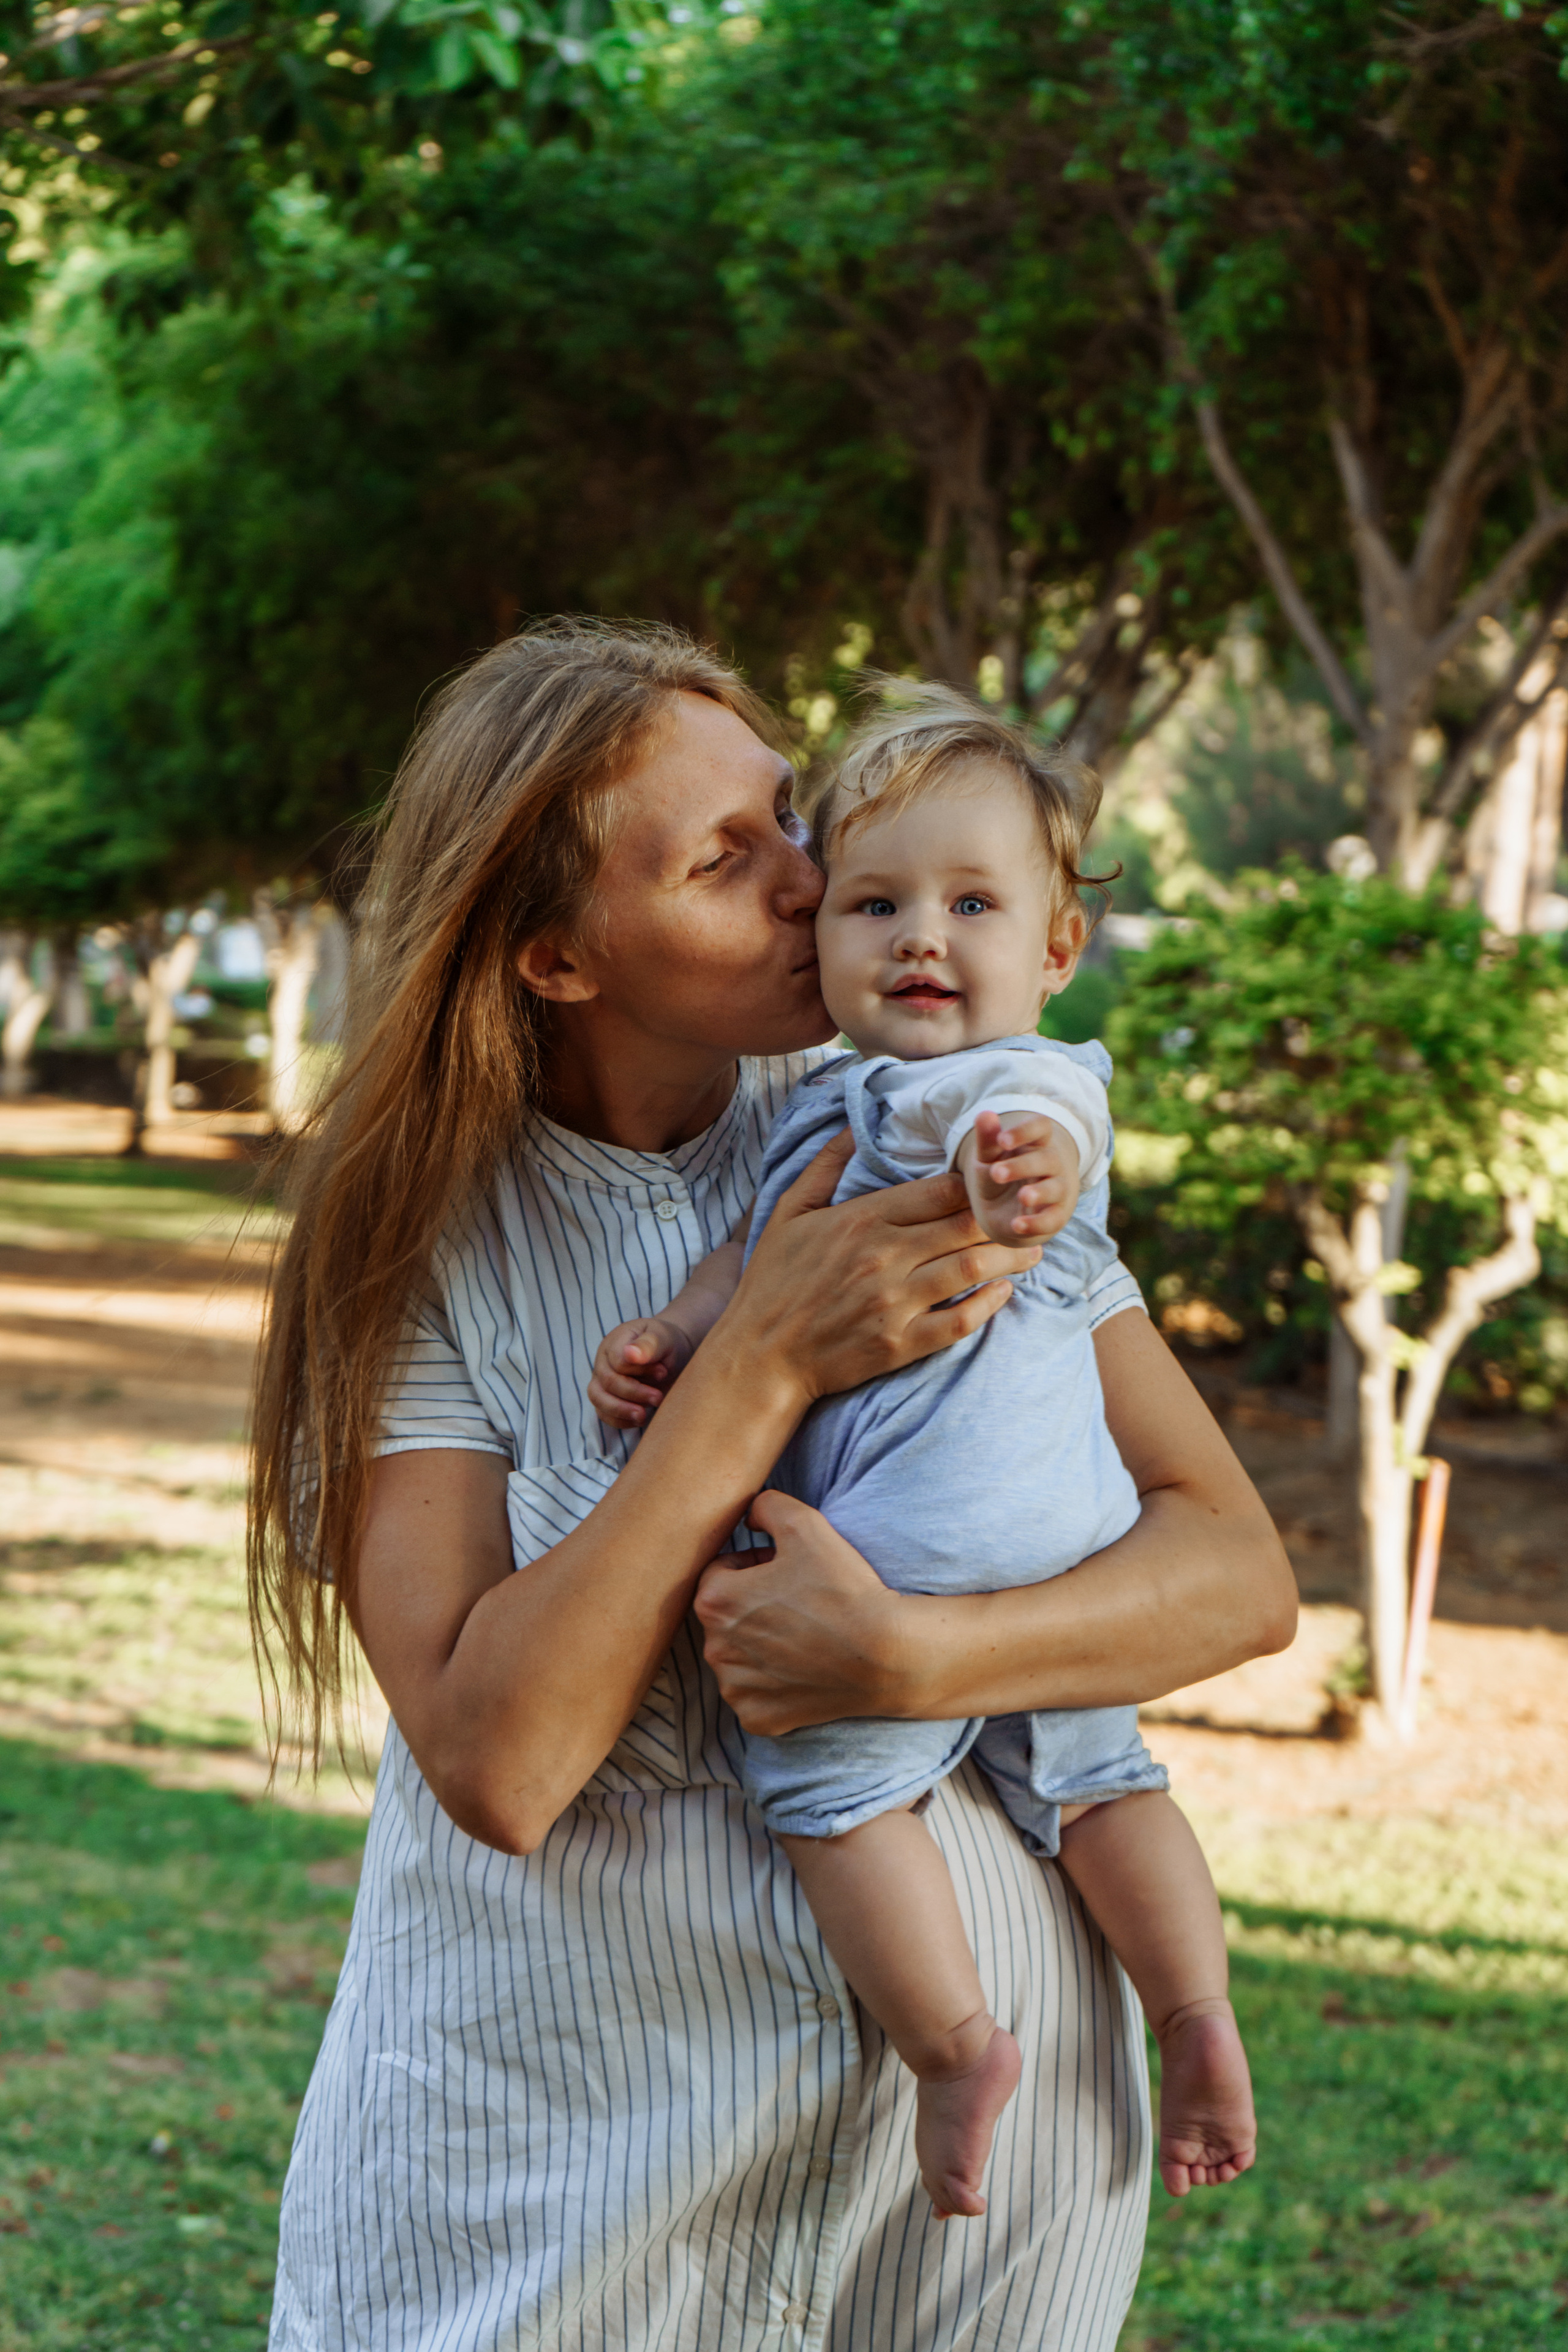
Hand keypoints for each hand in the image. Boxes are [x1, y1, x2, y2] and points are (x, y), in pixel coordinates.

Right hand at [588, 1315, 694, 1429]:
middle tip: (658, 1398)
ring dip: (622, 1410)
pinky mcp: (607, 1398)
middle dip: (634, 1393)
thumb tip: (630, 1353)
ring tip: (643, 1416)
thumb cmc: (665, 1343)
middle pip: (607, 1382)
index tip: (663, 1372)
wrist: (670, 1354)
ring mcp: (602, 1381)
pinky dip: (620, 1420)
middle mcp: (604, 1362)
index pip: (618, 1361)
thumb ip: (648, 1345)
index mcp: (615, 1342)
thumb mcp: (663, 1338)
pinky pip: (604, 1414)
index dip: (640, 1370)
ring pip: (599, 1399)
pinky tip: (639, 1420)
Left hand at [694, 1490, 914, 1735]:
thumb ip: (765, 1505)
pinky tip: (804, 1670)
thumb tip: (749, 1516)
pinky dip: (774, 1685)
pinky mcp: (758, 1719)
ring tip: (804, 1635)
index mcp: (714, 1601)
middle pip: (726, 1617)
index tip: (787, 1571)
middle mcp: (714, 1650)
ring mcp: (735, 1690)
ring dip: (760, 1646)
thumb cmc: (844, 1588)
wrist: (886, 1654)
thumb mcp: (805, 1523)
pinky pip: (755, 1696)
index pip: (720, 1573)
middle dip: (753, 1606)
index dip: (754, 1566)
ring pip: (738, 1658)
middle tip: (799, 1602)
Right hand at [722, 1130, 1041, 1405]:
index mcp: (862, 1219)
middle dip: (1005, 1218)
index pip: (941, 1190)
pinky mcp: (901, 1344)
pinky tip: (1004, 1292)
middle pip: (967, 1226)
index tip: (994, 1183)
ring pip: (973, 1269)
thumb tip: (852, 1125)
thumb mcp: (788, 1211)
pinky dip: (991, 1304)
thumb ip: (824, 1165)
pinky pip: (961, 1320)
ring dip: (1011, 1257)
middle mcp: (884, 1258)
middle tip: (1027, 1216)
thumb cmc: (773, 1281)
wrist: (760, 1356)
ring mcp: (895, 1303)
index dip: (977, 1183)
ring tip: (1031, 1251)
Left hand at [965, 1109, 1080, 1241]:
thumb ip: (987, 1140)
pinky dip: (1037, 1223)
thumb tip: (984, 1114)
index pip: (1040, 1127)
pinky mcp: (1056, 1217)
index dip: (1024, 1131)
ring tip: (1022, 1195)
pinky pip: (1053, 1219)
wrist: (1004, 1213)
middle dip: (1023, 1165)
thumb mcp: (988, 1158)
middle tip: (996, 1173)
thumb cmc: (1000, 1176)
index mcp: (1036, 1143)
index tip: (1001, 1140)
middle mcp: (1052, 1164)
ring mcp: (1057, 1191)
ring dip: (1040, 1191)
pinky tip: (1017, 1225)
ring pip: (1056, 1188)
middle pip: (1048, 1159)